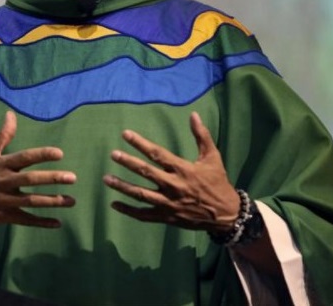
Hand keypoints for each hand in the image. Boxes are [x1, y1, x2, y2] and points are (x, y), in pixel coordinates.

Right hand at [0, 110, 76, 233]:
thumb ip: (2, 136)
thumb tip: (11, 114)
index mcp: (0, 165)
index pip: (23, 157)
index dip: (41, 155)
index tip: (60, 153)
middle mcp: (2, 182)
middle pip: (30, 180)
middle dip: (52, 179)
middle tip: (72, 178)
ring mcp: (2, 200)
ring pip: (31, 201)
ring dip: (52, 201)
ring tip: (72, 201)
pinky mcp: (2, 216)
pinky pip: (25, 219)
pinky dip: (41, 222)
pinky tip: (57, 223)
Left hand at [102, 111, 238, 232]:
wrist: (225, 214)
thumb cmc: (217, 182)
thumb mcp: (212, 157)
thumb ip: (201, 135)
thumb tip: (193, 114)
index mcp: (183, 169)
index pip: (157, 153)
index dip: (140, 143)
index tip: (125, 134)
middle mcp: (174, 186)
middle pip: (146, 172)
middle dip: (128, 162)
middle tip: (113, 154)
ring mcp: (169, 203)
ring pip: (141, 194)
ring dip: (122, 187)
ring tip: (106, 179)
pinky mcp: (167, 217)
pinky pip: (144, 215)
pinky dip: (128, 211)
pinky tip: (114, 204)